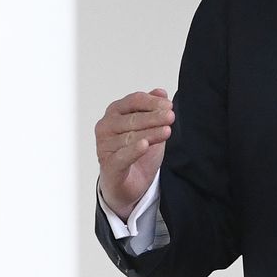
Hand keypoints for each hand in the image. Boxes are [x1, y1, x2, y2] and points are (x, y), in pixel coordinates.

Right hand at [94, 88, 173, 219]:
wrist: (130, 184)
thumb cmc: (138, 153)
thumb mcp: (150, 128)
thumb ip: (153, 109)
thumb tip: (161, 92)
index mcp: (115, 112)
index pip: (134, 101)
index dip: (152, 102)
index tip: (169, 105)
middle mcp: (106, 126)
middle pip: (132, 118)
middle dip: (154, 117)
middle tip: (171, 116)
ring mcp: (104, 146)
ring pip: (130, 137)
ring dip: (150, 133)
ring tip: (167, 131)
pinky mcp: (109, 165)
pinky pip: (121, 156)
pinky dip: (133, 151)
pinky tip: (144, 146)